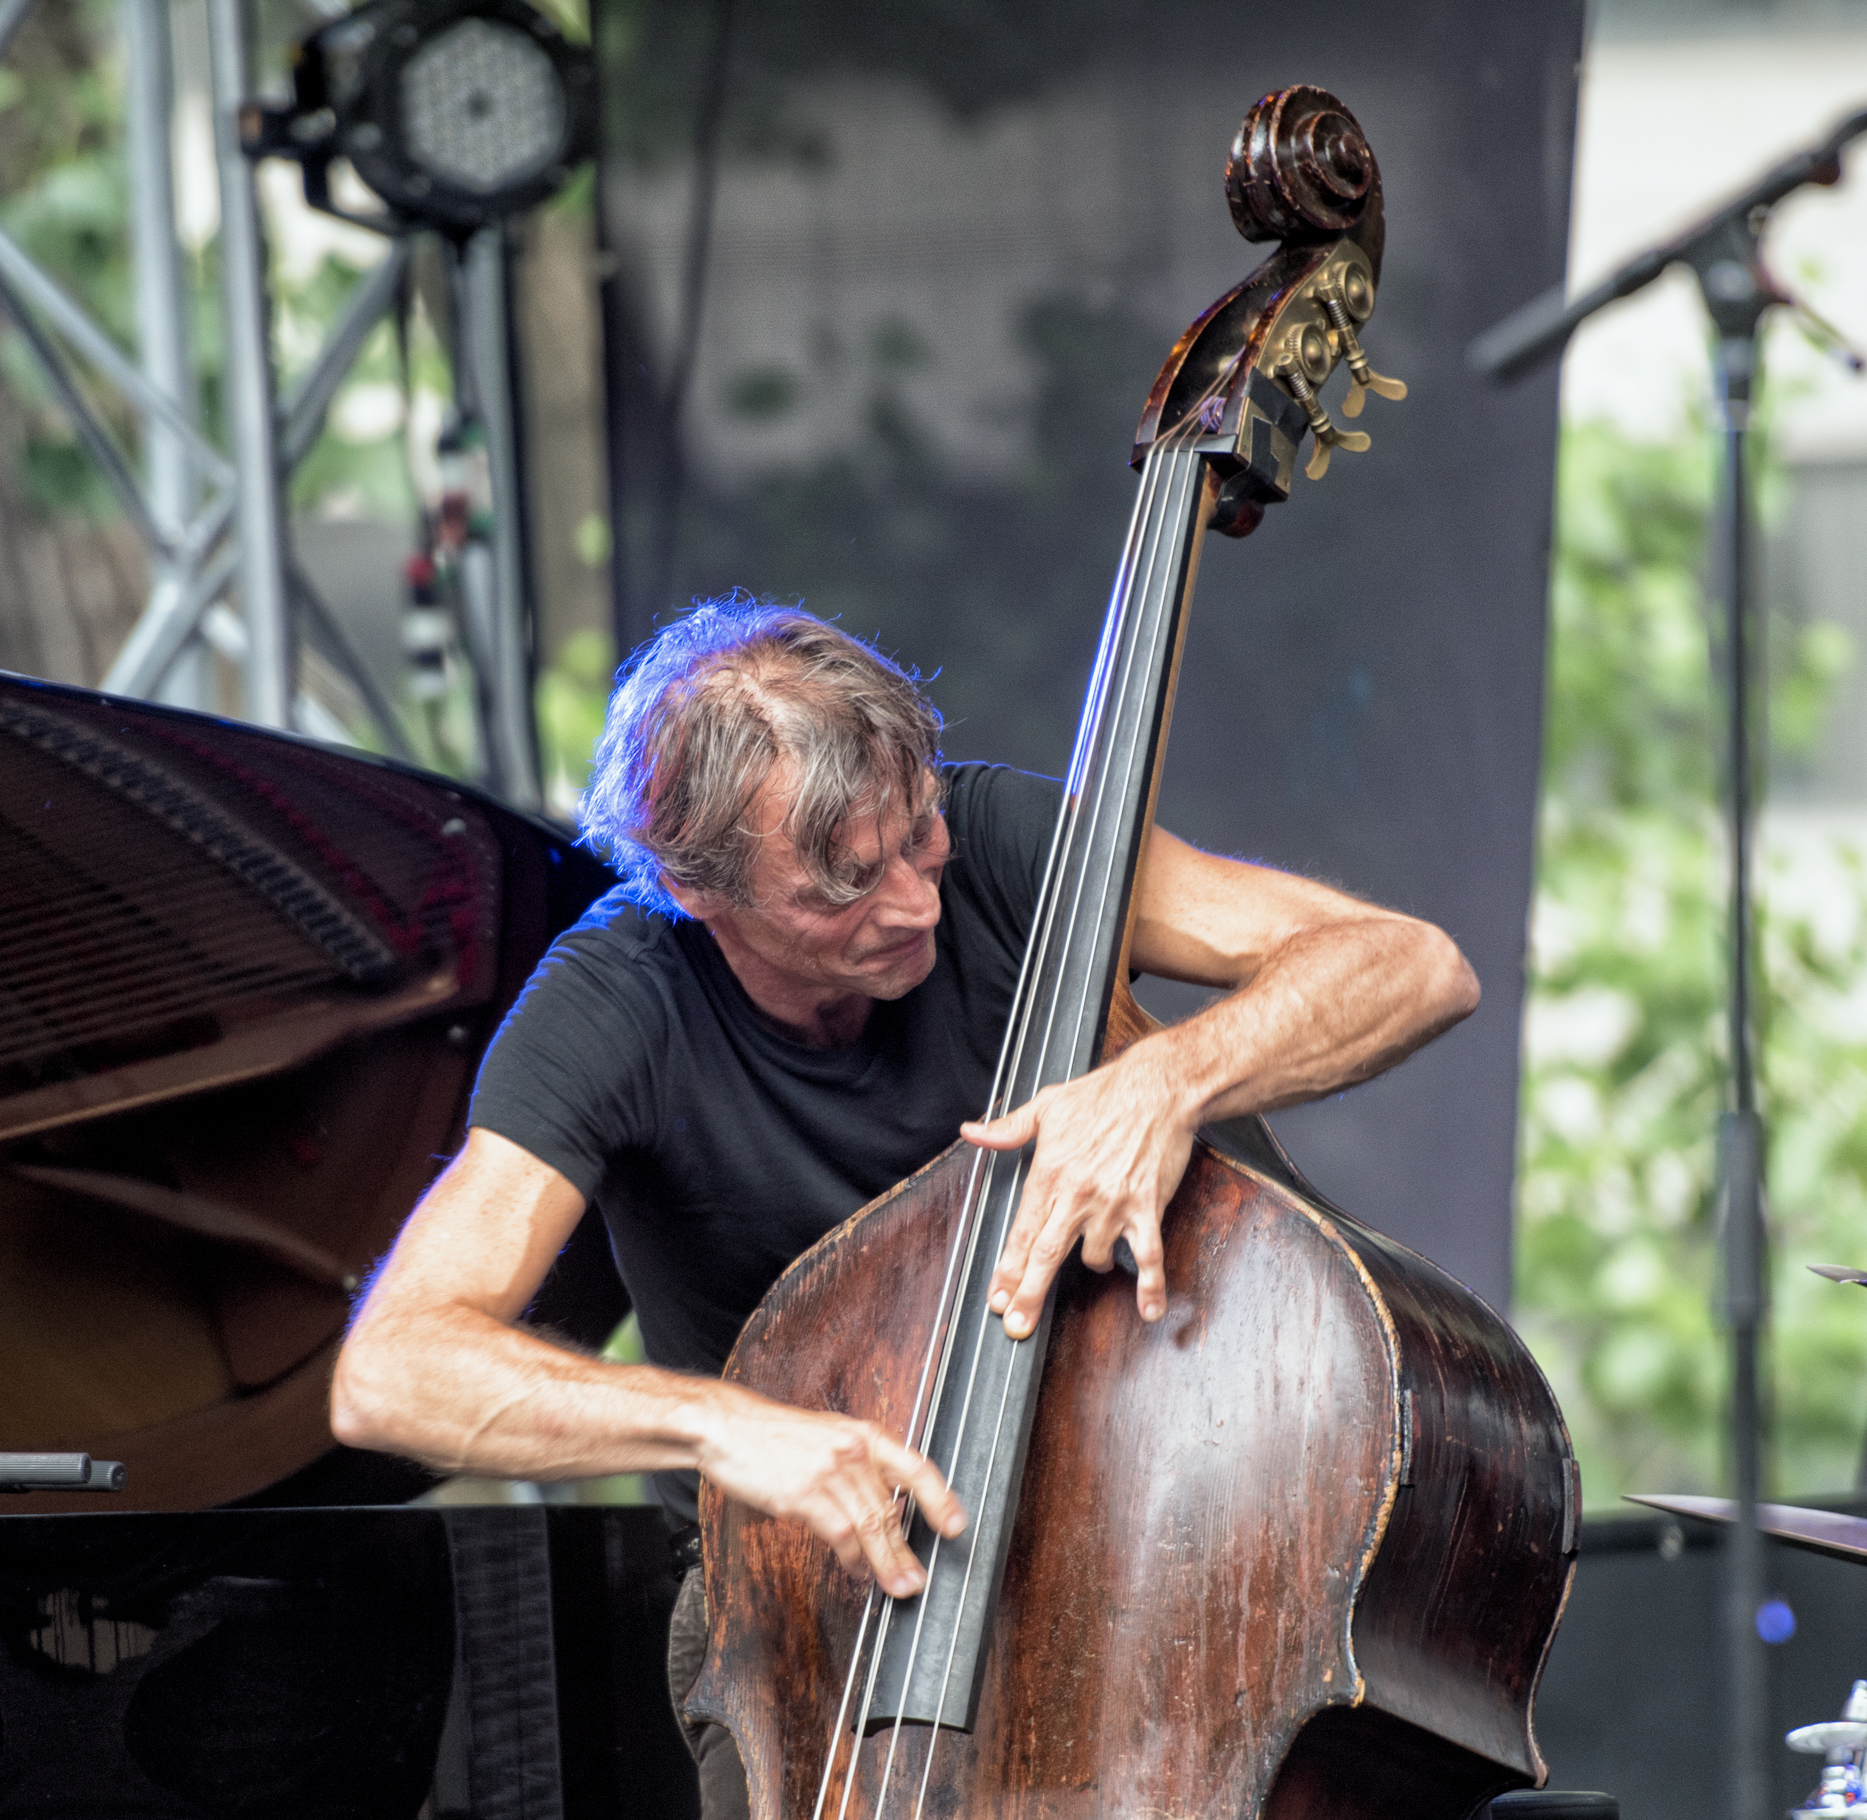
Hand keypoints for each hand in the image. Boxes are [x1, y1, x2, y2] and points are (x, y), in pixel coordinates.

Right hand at [695, 1386, 965, 1597]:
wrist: (730, 1428)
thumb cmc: (777, 1436)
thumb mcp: (828, 1438)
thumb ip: (859, 1467)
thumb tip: (888, 1508)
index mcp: (864, 1434)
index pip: (915, 1466)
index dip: (940, 1498)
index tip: (957, 1526)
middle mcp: (853, 1450)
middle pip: (891, 1508)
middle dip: (907, 1550)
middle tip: (919, 1579)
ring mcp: (830, 1471)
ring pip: (871, 1525)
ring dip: (886, 1563)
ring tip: (898, 1586)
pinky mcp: (805, 1494)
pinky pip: (840, 1534)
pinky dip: (852, 1559)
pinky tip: (858, 1572)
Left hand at [961, 1041, 1199, 1340]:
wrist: (1157, 1087)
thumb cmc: (1102, 1094)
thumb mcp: (1046, 1105)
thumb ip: (1007, 1128)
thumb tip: (971, 1132)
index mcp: (1049, 1173)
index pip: (1022, 1230)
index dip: (1007, 1268)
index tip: (997, 1297)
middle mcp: (1077, 1194)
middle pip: (1046, 1255)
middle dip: (1029, 1294)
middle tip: (1016, 1326)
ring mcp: (1113, 1204)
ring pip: (1094, 1257)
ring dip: (1093, 1265)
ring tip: (1094, 1263)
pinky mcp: (1147, 1208)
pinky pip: (1148, 1255)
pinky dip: (1150, 1286)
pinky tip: (1149, 1310)